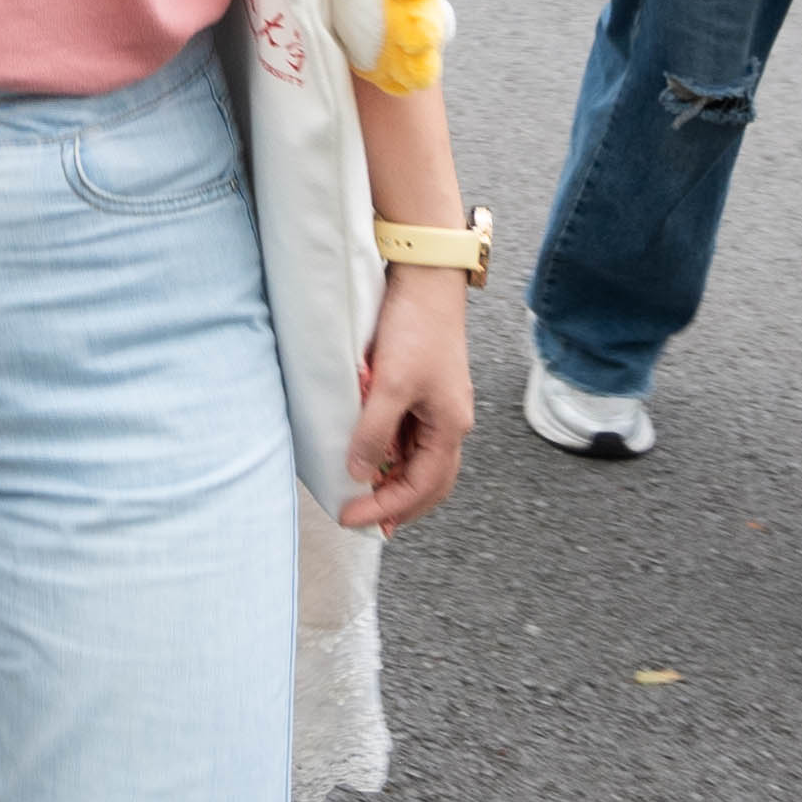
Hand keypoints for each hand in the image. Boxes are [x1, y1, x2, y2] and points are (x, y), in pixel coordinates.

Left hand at [337, 266, 469, 530]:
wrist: (426, 279)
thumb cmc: (416, 328)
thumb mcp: (390, 385)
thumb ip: (374, 433)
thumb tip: (361, 473)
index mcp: (450, 427)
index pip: (420, 487)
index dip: (386, 508)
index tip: (351, 517)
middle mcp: (449, 422)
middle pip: (429, 482)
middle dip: (399, 506)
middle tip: (366, 522)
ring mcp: (437, 406)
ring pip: (419, 460)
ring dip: (395, 482)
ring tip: (366, 497)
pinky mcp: (423, 389)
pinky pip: (408, 435)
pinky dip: (390, 453)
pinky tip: (371, 455)